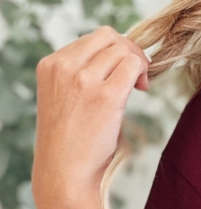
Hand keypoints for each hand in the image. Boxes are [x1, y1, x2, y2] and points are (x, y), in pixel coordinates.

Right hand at [33, 25, 149, 202]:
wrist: (64, 171)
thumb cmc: (70, 141)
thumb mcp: (65, 99)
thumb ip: (81, 76)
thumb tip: (118, 60)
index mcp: (50, 65)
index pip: (91, 38)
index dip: (114, 51)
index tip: (122, 73)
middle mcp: (64, 67)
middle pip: (109, 37)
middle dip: (129, 51)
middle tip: (137, 77)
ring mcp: (83, 79)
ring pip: (123, 49)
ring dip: (138, 63)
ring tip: (140, 86)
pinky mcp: (105, 96)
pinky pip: (133, 66)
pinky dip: (142, 73)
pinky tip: (142, 90)